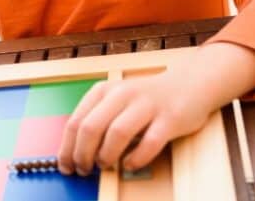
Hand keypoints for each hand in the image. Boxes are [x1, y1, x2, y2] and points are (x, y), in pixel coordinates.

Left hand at [57, 42, 254, 175]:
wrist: (189, 84)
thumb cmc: (146, 99)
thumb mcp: (115, 101)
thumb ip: (97, 119)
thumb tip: (75, 151)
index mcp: (104, 91)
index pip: (75, 121)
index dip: (67, 148)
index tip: (65, 165)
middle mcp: (122, 94)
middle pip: (91, 127)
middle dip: (82, 154)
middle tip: (84, 170)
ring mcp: (147, 105)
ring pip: (117, 133)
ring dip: (106, 156)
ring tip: (105, 166)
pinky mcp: (170, 118)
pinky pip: (150, 142)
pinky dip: (137, 158)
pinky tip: (130, 165)